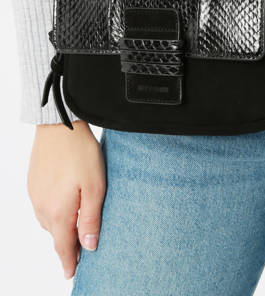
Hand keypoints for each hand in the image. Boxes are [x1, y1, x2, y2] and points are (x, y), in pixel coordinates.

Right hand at [27, 120, 105, 279]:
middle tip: (81, 249)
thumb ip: (91, 218)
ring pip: (49, 220)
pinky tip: (65, 202)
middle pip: (55, 234)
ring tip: (75, 226)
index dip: (68, 262)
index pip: (62, 247)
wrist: (59, 126)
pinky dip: (54, 211)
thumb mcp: (95, 186)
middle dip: (67, 243)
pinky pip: (43, 205)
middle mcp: (42, 207)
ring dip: (61, 226)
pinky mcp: (34, 182)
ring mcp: (35, 194)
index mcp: (58, 212)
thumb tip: (88, 246)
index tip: (71, 273)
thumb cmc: (80, 153)